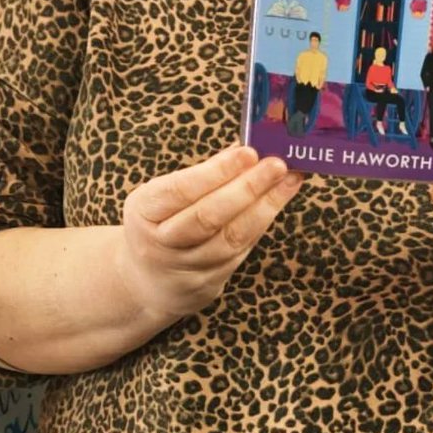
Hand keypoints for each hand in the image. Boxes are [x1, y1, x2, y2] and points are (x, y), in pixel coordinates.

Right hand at [116, 145, 302, 326]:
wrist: (146, 281)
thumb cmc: (159, 223)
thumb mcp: (163, 195)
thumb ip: (202, 174)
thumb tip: (244, 148)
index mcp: (143, 211)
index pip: (181, 190)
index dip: (217, 172)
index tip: (249, 152)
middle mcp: (160, 243)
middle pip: (208, 217)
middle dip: (248, 188)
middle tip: (277, 164)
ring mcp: (184, 268)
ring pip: (230, 238)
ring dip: (265, 206)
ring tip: (289, 181)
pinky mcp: (207, 284)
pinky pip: (240, 251)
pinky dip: (261, 224)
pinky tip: (277, 203)